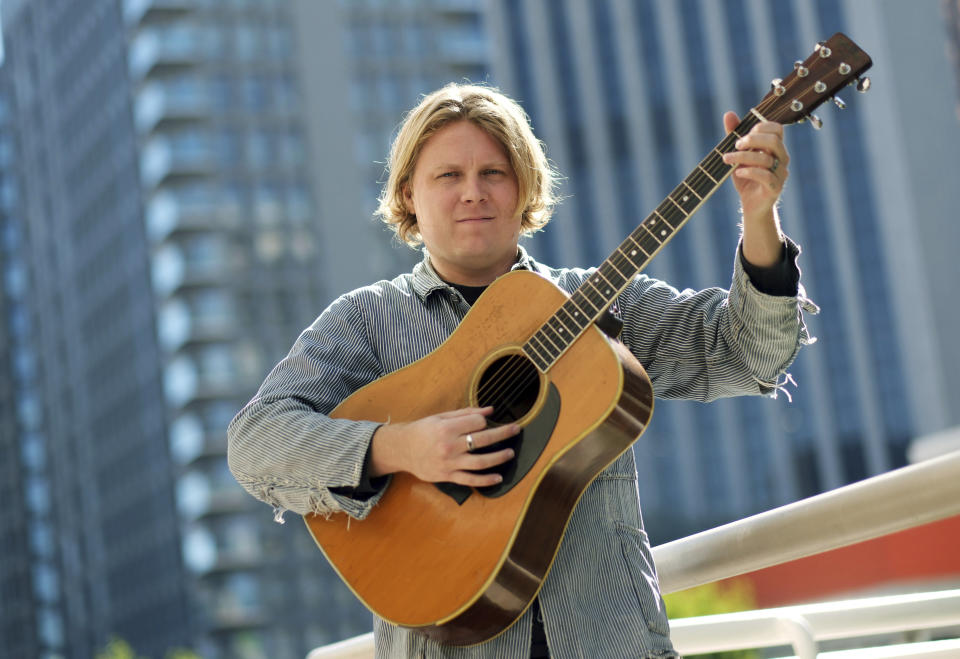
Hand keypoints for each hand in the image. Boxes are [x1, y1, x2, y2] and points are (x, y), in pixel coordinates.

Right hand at [369, 407, 518, 487]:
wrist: (402, 449)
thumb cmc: (422, 430)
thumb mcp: (441, 417)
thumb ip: (465, 414)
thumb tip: (489, 410)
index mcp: (447, 428)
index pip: (477, 424)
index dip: (484, 421)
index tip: (485, 422)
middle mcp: (449, 446)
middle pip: (483, 440)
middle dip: (503, 434)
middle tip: (516, 430)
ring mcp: (449, 463)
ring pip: (481, 462)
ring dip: (499, 458)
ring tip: (510, 453)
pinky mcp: (448, 477)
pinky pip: (470, 480)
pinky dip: (486, 480)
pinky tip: (498, 477)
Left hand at [721, 111, 787, 266]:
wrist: (751, 206)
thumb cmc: (746, 177)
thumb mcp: (737, 155)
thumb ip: (734, 134)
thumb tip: (728, 113)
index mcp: (775, 148)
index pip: (777, 129)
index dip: (760, 128)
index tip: (742, 135)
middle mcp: (782, 159)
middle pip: (774, 141)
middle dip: (752, 140)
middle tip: (735, 145)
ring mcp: (780, 174)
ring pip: (766, 159)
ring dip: (743, 157)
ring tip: (726, 159)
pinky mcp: (775, 188)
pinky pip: (766, 176)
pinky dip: (750, 172)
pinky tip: (738, 172)